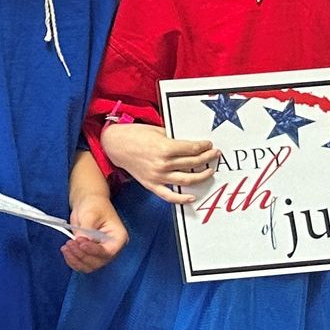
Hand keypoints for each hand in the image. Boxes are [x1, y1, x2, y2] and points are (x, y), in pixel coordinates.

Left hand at [62, 187, 127, 272]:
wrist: (87, 203)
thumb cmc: (94, 205)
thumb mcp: (90, 214)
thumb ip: (86, 229)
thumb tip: (80, 242)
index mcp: (118, 238)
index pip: (108, 251)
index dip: (94, 250)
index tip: (81, 243)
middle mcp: (111, 248)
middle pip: (98, 261)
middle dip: (82, 254)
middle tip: (70, 243)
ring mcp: (100, 253)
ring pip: (89, 266)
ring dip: (76, 259)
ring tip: (66, 247)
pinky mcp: (89, 254)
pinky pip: (81, 264)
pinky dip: (72, 260)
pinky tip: (66, 251)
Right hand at [101, 122, 216, 203]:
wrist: (115, 145)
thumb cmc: (134, 135)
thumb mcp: (157, 131)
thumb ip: (173, 138)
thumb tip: (189, 143)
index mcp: (165, 148)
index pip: (192, 149)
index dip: (204, 146)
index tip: (209, 145)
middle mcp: (163, 164)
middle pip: (193, 163)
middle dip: (207, 158)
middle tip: (214, 155)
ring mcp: (158, 176)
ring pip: (187, 180)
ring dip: (202, 176)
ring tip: (209, 171)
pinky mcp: (151, 184)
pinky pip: (169, 195)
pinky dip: (182, 199)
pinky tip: (192, 196)